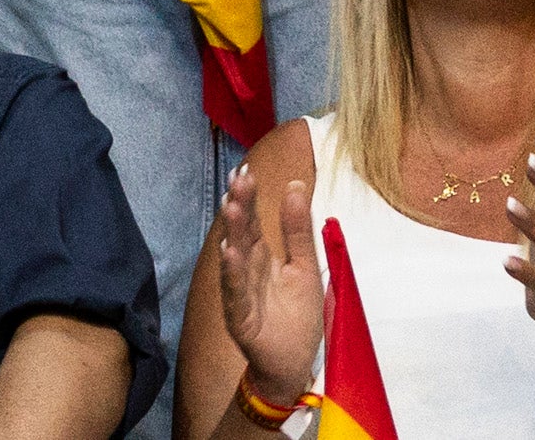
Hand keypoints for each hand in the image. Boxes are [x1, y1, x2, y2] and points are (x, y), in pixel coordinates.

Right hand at [212, 150, 332, 402]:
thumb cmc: (296, 317)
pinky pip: (235, 292)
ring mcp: (241, 293)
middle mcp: (247, 270)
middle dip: (240, 207)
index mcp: (263, 256)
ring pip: (235, 258)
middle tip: (238, 179)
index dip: (250, 197)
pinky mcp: (240, 318)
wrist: (293, 365)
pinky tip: (229, 253)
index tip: (246, 170)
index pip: (254, 221)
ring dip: (232, 233)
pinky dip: (232, 273)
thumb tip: (294, 185)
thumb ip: (297, 230)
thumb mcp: (305, 267)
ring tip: (233, 207)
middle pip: (243, 234)